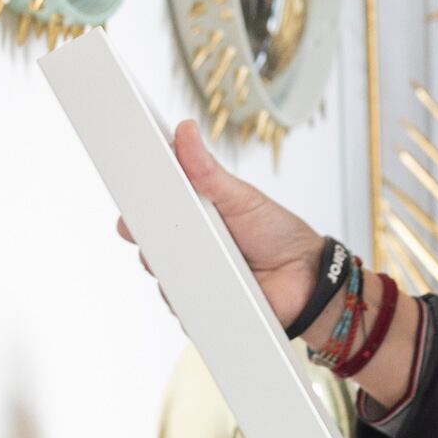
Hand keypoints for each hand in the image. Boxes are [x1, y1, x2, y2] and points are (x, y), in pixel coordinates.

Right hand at [153, 122, 325, 327]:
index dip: (135, 209)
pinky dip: (188, 299)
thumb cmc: (275, 232)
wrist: (306, 276)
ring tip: (202, 259)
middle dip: (149, 241)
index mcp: (191, 215)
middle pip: (148, 246)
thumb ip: (206, 169)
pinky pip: (181, 306)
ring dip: (172, 270)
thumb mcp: (239, 195)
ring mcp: (193, 277)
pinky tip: (206, 288)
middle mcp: (187, 247)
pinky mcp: (202, 305)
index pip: (151, 211)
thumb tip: (185, 131)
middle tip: (161, 233)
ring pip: (162, 277)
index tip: (130, 202)